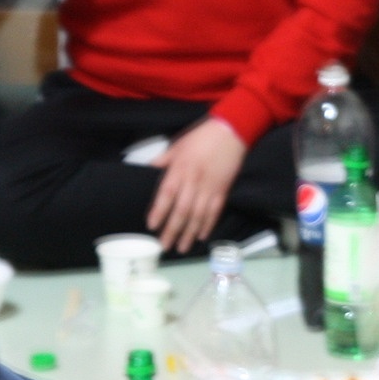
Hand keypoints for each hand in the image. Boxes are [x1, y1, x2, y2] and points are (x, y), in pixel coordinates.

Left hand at [147, 116, 246, 253]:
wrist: (231, 132)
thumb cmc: (201, 137)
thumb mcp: (177, 145)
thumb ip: (162, 160)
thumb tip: (147, 170)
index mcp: (180, 168)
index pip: (167, 193)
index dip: (159, 210)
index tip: (152, 225)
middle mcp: (194, 180)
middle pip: (182, 210)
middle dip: (172, 229)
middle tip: (164, 246)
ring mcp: (210, 187)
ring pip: (198, 215)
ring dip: (189, 233)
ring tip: (181, 248)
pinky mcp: (223, 190)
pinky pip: (215, 211)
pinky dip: (208, 225)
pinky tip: (201, 236)